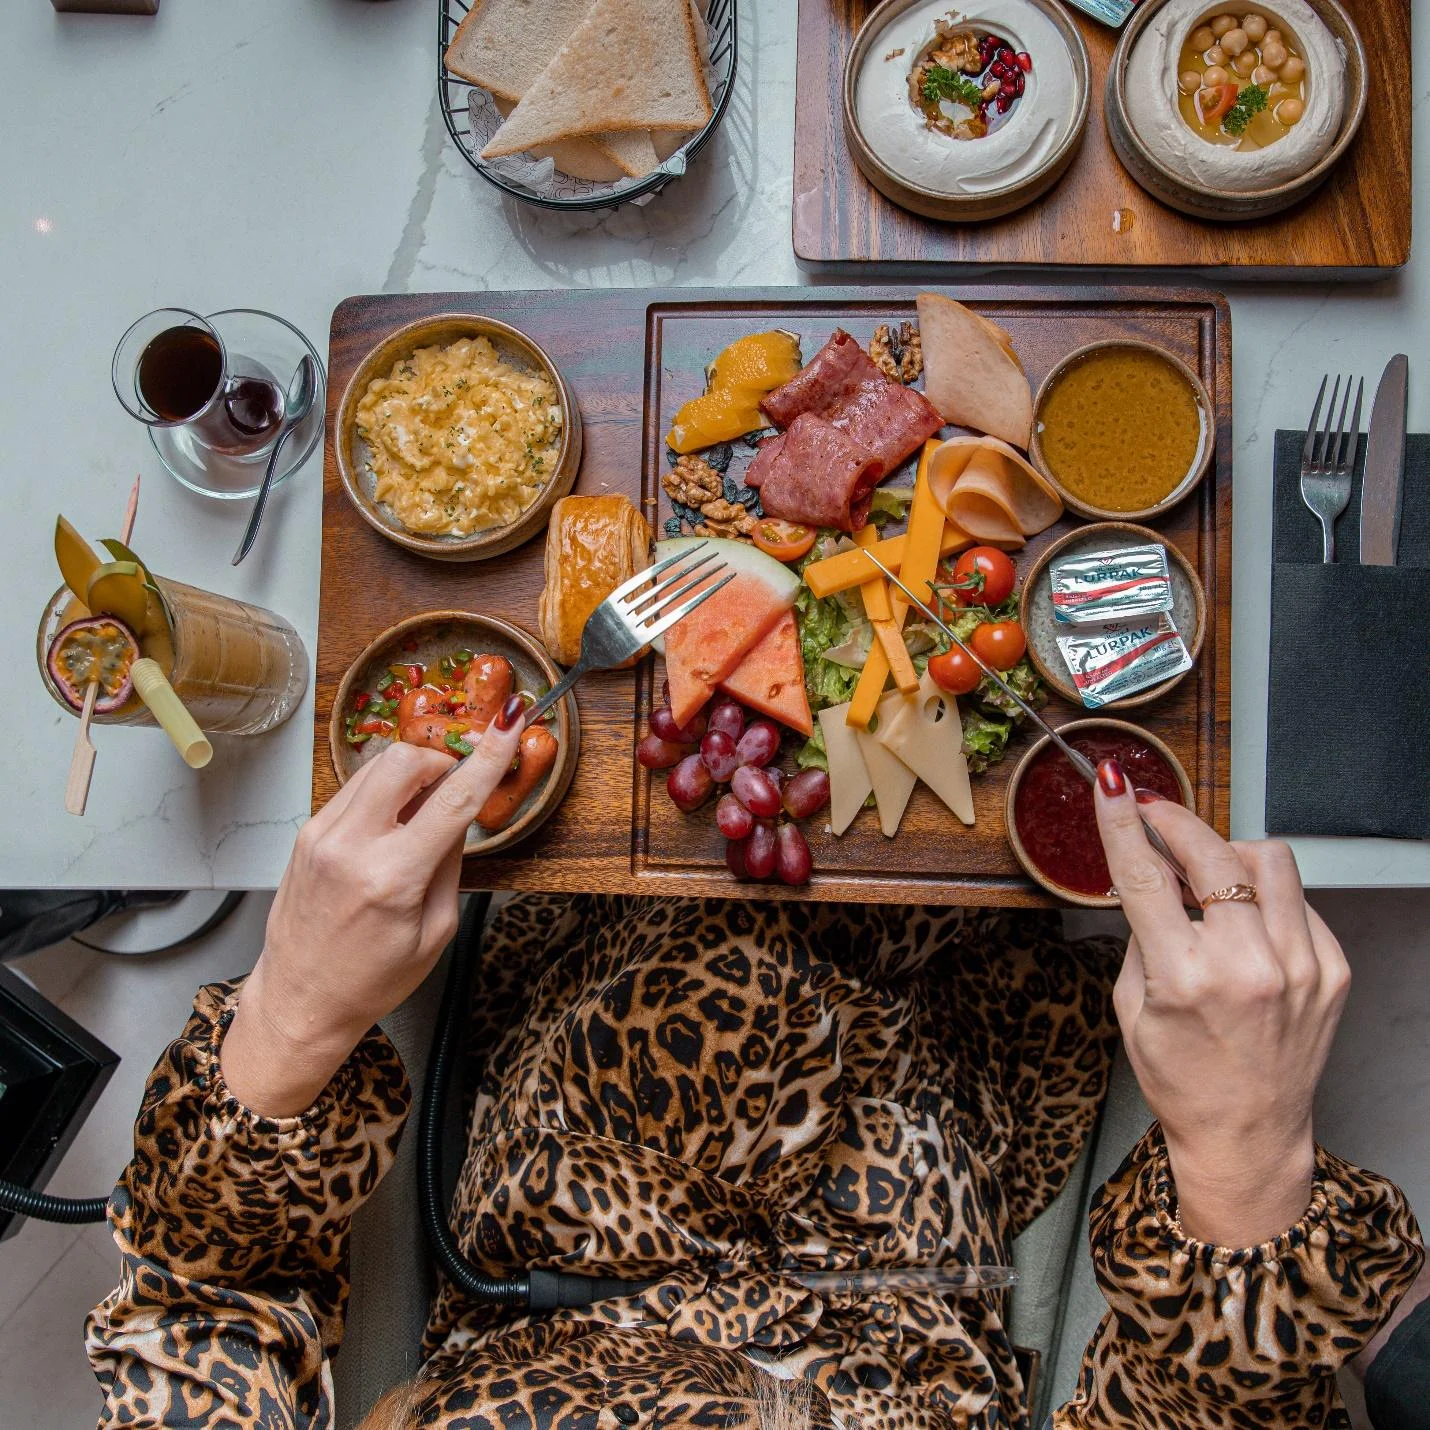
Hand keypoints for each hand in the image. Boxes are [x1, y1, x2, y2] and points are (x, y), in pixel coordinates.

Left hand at [221, 698, 525, 1116]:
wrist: (301, 1001)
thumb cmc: (372, 980)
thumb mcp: (435, 931)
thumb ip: (450, 864)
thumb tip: (460, 812)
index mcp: (392, 878)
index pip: (453, 799)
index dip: (488, 756)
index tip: (509, 722)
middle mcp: (351, 847)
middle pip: (404, 759)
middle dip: (441, 758)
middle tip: (458, 779)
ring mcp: (321, 835)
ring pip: (376, 765)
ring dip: (411, 772)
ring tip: (425, 807)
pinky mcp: (307, 833)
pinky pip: (354, 788)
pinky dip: (384, 791)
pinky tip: (393, 822)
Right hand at [1094, 762, 1350, 1247]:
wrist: (1248, 1135)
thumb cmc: (1182, 1078)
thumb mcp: (1133, 1004)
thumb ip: (1141, 932)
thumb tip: (1148, 870)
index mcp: (1185, 979)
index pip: (1145, 876)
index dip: (1124, 822)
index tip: (1111, 785)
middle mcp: (1247, 968)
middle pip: (1211, 853)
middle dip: (1175, 822)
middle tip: (1156, 815)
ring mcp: (1299, 968)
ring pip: (1268, 860)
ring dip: (1228, 852)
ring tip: (1209, 873)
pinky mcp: (1332, 971)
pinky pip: (1297, 900)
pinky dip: (1265, 896)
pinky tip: (1245, 922)